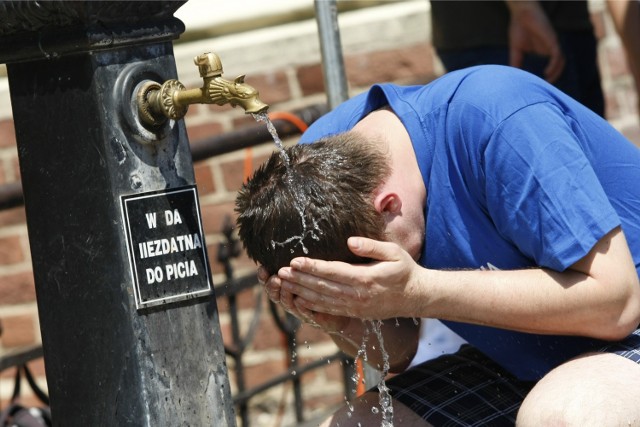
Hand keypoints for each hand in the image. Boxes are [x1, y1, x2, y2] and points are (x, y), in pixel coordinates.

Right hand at [258, 265, 350, 332]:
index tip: (262, 267)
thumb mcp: (313, 268)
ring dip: (283, 294)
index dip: (264, 276)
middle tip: (274, 277)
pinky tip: (299, 300)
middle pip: (275, 293)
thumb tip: (298, 236)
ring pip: (288, 303)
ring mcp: (301, 309)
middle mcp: (291, 298)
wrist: (344, 306)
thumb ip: (304, 259)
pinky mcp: (315, 317)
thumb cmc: (327, 283)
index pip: (271, 281)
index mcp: (288, 286)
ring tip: (281, 284)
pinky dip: (301, 307)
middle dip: (271, 286)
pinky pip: (306, 313)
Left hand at [277, 236, 423, 319]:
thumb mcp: (393, 252)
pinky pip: (328, 309)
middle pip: (321, 287)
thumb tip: (350, 241)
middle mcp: (357, 296)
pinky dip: (311, 304)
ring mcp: (354, 307)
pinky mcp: (354, 313)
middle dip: (299, 280)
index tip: (294, 261)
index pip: (332, 272)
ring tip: (283, 283)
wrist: (416, 297)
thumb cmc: (404, 270)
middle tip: (280, 271)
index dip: (311, 267)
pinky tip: (298, 298)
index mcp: (365, 279)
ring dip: (300, 292)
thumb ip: (371, 246)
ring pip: (321, 300)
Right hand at [507, 0, 564, 82]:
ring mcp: (552, 43)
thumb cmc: (518, 28)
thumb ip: (516, 62)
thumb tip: (513, 75)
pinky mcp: (552, 40)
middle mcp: (550, 47)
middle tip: (545, 87)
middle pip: (559, 64)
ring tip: (547, 81)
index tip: (540, 85)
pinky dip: (554, 65)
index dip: (549, 76)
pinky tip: (547, 72)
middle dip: (554, 76)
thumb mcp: (516, 50)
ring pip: (561, 61)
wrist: (521, 13)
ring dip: (556, 73)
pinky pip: (557, 55)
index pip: (551, 64)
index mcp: (543, 49)